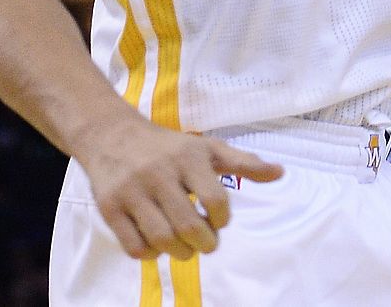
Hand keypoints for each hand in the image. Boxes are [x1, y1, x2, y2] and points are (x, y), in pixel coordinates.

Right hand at [78, 116, 283, 259]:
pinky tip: (159, 245)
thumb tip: (280, 173)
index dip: (222, 219)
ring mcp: (131, 192)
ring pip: (161, 239)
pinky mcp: (109, 208)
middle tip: (207, 243)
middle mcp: (159, 173)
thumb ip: (244, 162)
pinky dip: (151, 254)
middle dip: (205, 243)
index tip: (219, 219)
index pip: (215, 200)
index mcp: (188, 157)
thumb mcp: (208, 148)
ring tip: (186, 248)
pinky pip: (133, 246)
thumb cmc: (170, 147)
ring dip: (180, 252)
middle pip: (189, 226)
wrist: (112, 136)